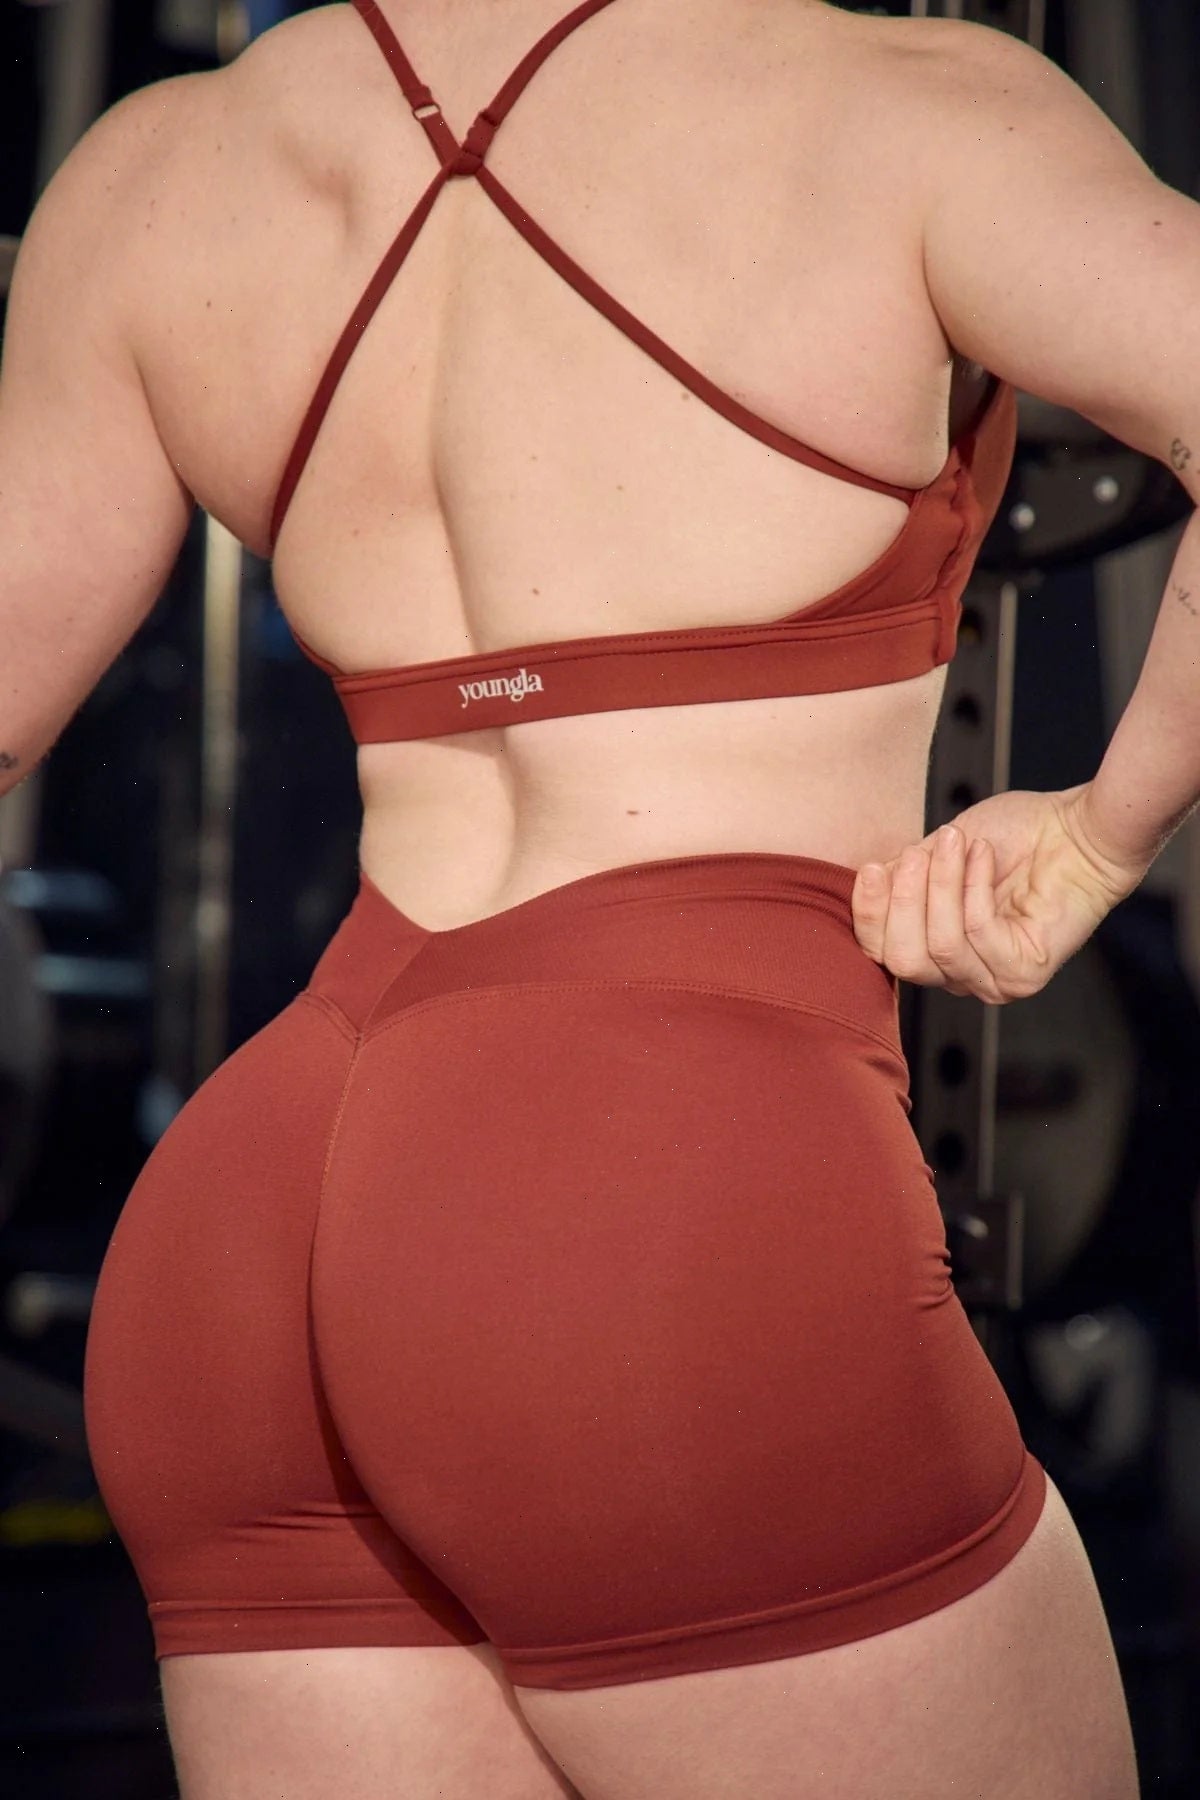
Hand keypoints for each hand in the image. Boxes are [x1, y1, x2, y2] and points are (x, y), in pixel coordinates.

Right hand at [850, 783, 1150, 1003]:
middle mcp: (961, 976)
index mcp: (934, 950)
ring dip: (942, 886)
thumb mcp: (937, 853)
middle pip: (903, 961)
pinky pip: (978, 934)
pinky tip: (985, 856)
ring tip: (956, 843)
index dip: (869, 912)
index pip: (882, 951)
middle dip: (903, 903)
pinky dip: (976, 887)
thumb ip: (903, 878)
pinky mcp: (1023, 975)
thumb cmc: (1016, 837)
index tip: (872, 867)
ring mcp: (993, 981)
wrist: (1079, 831)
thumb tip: (871, 884)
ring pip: (940, 948)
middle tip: (915, 855)